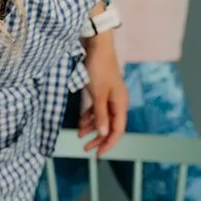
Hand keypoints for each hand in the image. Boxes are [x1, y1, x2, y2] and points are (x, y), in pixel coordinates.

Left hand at [79, 31, 126, 153]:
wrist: (97, 46)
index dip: (109, 143)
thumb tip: (104, 133)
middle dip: (99, 138)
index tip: (98, 154)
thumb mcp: (98, 95)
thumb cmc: (99, 69)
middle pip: (110, 126)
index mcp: (121, 104)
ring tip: (80, 135)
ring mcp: (110, 96)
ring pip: (103, 118)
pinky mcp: (102, 91)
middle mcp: (118, 102)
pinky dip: (90, 117)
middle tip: (87, 149)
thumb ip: (100, 115)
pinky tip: (81, 123)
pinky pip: (97, 109)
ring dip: (92, 128)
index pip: (117, 130)